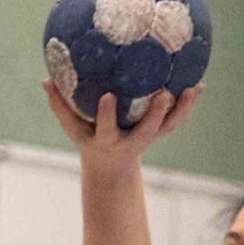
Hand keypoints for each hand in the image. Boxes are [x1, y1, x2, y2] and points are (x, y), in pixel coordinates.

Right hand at [42, 82, 199, 179]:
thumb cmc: (88, 138)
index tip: (108, 97)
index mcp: (107, 140)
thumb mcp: (72, 127)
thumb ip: (59, 105)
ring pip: (168, 125)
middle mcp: (131, 141)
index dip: (107, 115)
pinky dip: (187, 103)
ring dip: (181, 109)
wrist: (111, 165)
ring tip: (192, 88)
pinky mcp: (160, 132)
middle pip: (147, 130)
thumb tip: (45, 79)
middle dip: (156, 114)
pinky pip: (176, 118)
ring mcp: (148, 138)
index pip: (106, 129)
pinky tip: (198, 84)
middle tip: (164, 94)